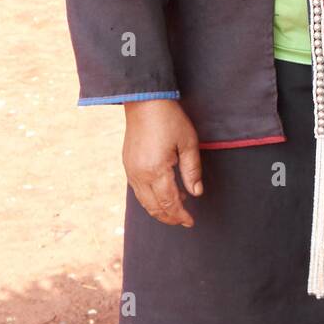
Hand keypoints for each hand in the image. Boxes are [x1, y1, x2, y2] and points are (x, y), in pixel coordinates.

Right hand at [122, 98, 202, 226]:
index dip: (181, 215)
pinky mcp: (127, 165)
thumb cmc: (169, 119)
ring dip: (160, 210)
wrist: (144, 102)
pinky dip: (150, 199)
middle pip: (154, 207)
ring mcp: (131, 171)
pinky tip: (163, 193)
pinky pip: (138, 191)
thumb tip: (197, 193)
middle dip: (170, 217)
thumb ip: (192, 170)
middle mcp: (140, 175)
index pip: (170, 203)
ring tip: (177, 207)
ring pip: (144, 202)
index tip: (191, 221)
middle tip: (184, 220)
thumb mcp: (188, 142)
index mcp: (156, 171)